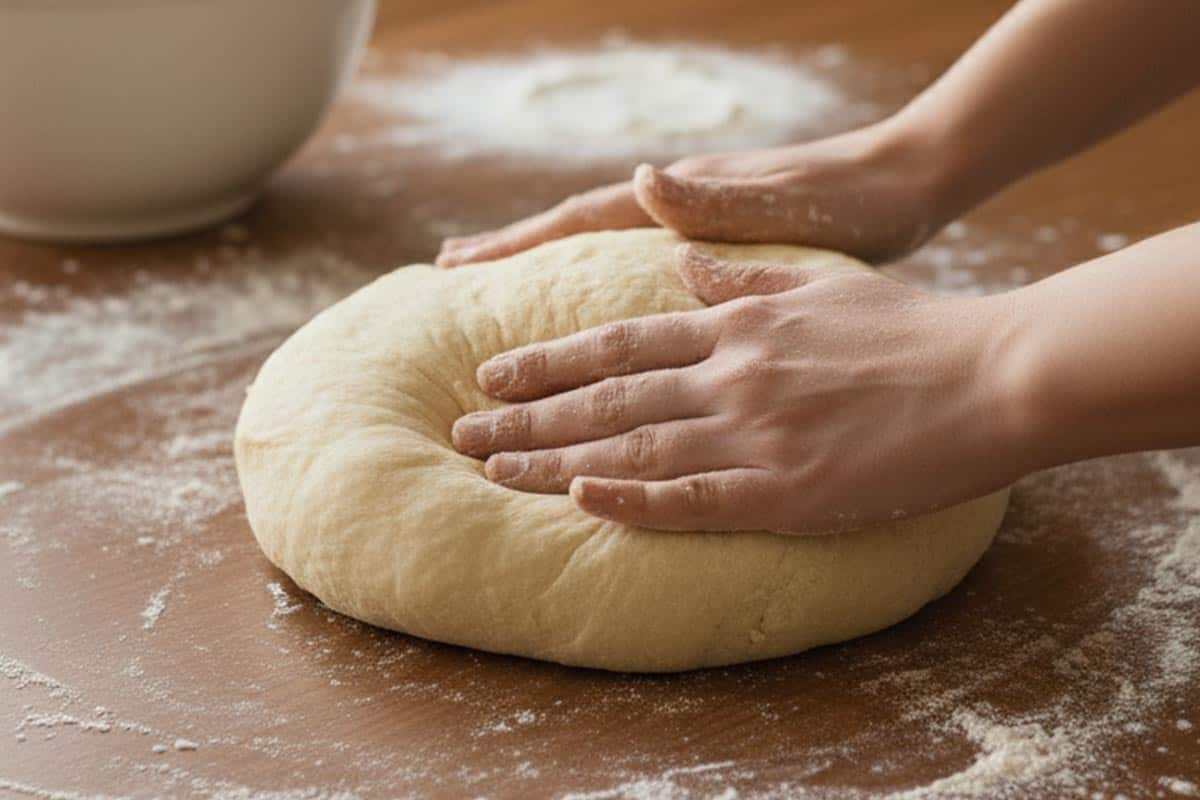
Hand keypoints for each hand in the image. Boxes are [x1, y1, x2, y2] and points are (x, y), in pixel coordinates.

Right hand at [436, 121, 954, 267]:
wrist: (909, 187)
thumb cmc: (853, 200)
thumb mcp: (787, 204)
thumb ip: (715, 199)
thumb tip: (642, 181)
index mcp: (681, 204)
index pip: (579, 225)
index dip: (516, 247)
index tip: (453, 268)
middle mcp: (678, 214)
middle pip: (576, 242)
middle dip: (513, 261)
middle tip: (450, 281)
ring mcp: (697, 235)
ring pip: (605, 263)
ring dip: (552, 282)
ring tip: (508, 309)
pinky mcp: (724, 259)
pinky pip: (645, 285)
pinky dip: (609, 301)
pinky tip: (601, 327)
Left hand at [451, 245, 1025, 532]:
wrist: (993, 374)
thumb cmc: (912, 329)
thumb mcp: (819, 283)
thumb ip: (742, 276)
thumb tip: (682, 258)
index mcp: (736, 325)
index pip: (617, 343)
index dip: (547, 360)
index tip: (492, 373)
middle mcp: (731, 373)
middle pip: (604, 398)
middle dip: (524, 415)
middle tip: (461, 432)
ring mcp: (755, 432)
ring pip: (630, 448)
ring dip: (552, 461)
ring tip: (490, 470)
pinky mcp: (788, 489)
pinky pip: (693, 498)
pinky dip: (630, 501)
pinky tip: (576, 501)